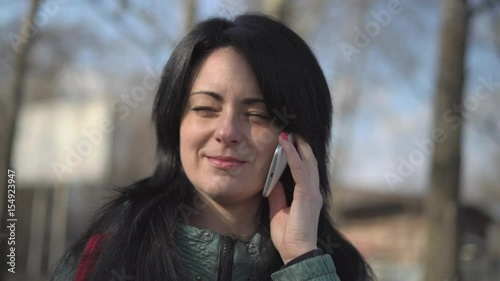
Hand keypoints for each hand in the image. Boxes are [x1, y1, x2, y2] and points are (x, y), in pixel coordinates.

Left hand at [267, 133, 322, 263]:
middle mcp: (313, 192)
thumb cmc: (288, 236)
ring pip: (307, 162)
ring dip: (298, 146)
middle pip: (309, 162)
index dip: (300, 155)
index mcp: (308, 196)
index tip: (291, 142)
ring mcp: (312, 192)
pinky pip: (299, 170)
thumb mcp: (279, 211)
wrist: (296, 252)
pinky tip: (285, 144)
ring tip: (289, 133)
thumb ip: (278, 195)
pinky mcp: (307, 195)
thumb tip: (274, 180)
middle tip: (292, 132)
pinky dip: (293, 155)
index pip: (306, 170)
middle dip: (301, 146)